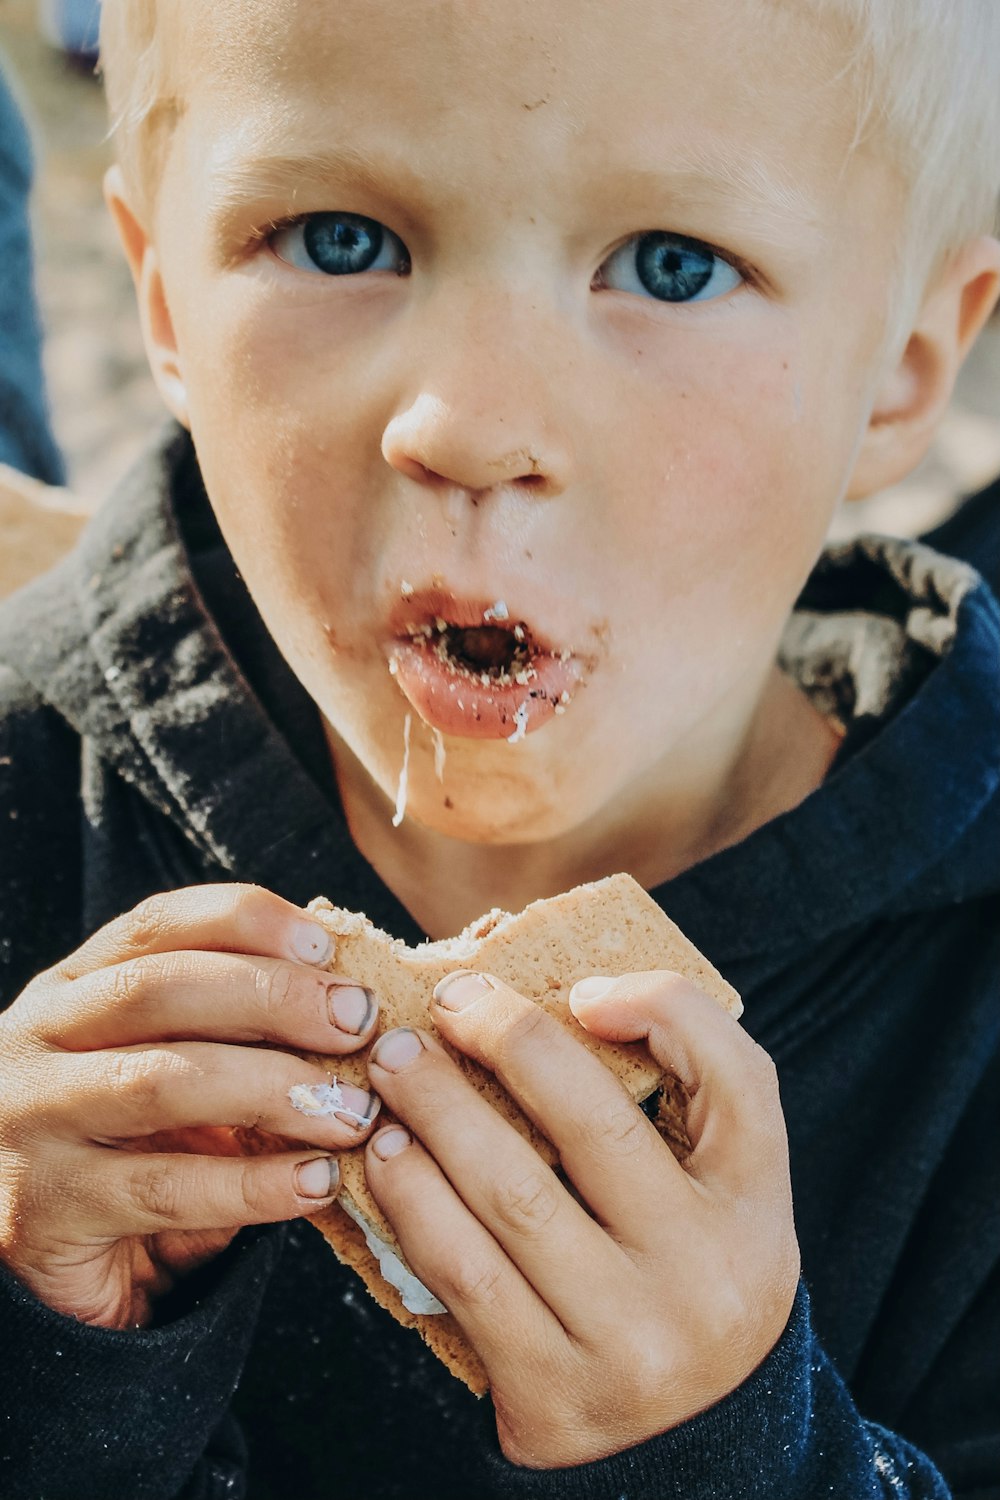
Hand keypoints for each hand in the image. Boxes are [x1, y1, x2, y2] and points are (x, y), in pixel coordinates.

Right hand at [0, 885, 380, 1328]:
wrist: (39, 1272)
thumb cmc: (128, 1150)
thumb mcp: (169, 1069)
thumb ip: (231, 1031)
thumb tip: (350, 999)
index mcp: (74, 989)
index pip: (158, 925)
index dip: (247, 921)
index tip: (325, 945)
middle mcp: (38, 1040)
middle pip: (160, 988)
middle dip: (275, 998)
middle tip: (359, 1024)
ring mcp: (32, 1123)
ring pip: (163, 1082)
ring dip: (276, 1089)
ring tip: (353, 1112)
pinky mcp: (45, 1212)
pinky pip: (167, 1190)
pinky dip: (257, 1184)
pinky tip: (318, 1181)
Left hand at [363, 969, 798, 1468]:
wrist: (693, 1446)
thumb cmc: (693, 1273)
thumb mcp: (724, 1189)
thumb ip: (690, 1084)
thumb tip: (585, 1002)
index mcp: (756, 1207)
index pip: (733, 1077)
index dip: (657, 1006)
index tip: (577, 989)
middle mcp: (704, 1274)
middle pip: (594, 1125)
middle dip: (504, 1041)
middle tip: (447, 1004)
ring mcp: (628, 1340)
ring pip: (512, 1197)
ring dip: (436, 1115)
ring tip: (395, 1070)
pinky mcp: (552, 1395)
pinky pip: (464, 1274)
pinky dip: (414, 1201)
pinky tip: (388, 1157)